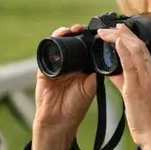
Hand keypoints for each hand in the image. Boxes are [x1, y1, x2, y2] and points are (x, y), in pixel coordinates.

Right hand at [28, 24, 99, 149]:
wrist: (59, 122)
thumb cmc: (75, 106)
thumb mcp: (90, 86)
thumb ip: (96, 71)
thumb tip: (106, 56)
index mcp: (79, 67)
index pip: (83, 47)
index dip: (88, 38)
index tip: (96, 32)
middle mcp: (67, 64)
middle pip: (70, 42)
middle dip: (75, 32)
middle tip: (82, 28)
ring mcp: (55, 65)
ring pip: (57, 44)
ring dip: (63, 34)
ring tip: (71, 30)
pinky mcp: (44, 69)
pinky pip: (46, 53)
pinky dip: (52, 44)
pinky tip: (58, 38)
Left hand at [101, 24, 150, 149]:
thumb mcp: (138, 98)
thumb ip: (125, 82)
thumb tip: (111, 71)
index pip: (143, 51)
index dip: (132, 38)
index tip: (121, 31)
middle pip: (139, 47)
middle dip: (124, 34)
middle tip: (111, 27)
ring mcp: (146, 81)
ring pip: (136, 51)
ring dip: (121, 38)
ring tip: (108, 31)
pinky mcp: (137, 89)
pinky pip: (131, 66)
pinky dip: (124, 51)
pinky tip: (116, 41)